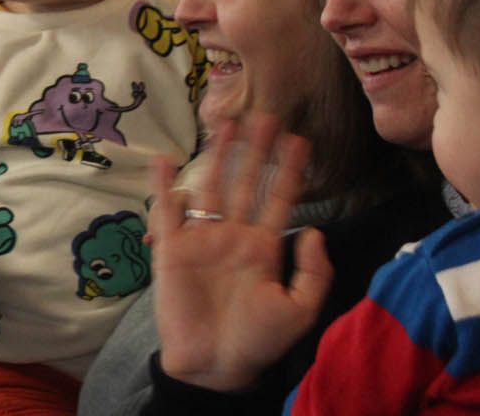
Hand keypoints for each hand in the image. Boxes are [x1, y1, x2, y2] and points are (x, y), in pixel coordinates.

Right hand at [151, 114, 332, 392]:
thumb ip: (312, 274)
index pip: (279, 199)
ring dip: (218, 156)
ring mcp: (202, 239)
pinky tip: (165, 159)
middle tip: (266, 115)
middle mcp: (233, 236)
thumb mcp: (299, 312)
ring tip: (226, 124)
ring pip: (210, 188)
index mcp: (264, 248)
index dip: (289, 171)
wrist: (214, 365)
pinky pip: (167, 211)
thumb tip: (316, 232)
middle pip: (246, 183)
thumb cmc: (258, 342)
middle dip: (256, 151)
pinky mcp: (172, 249)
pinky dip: (164, 185)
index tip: (301, 140)